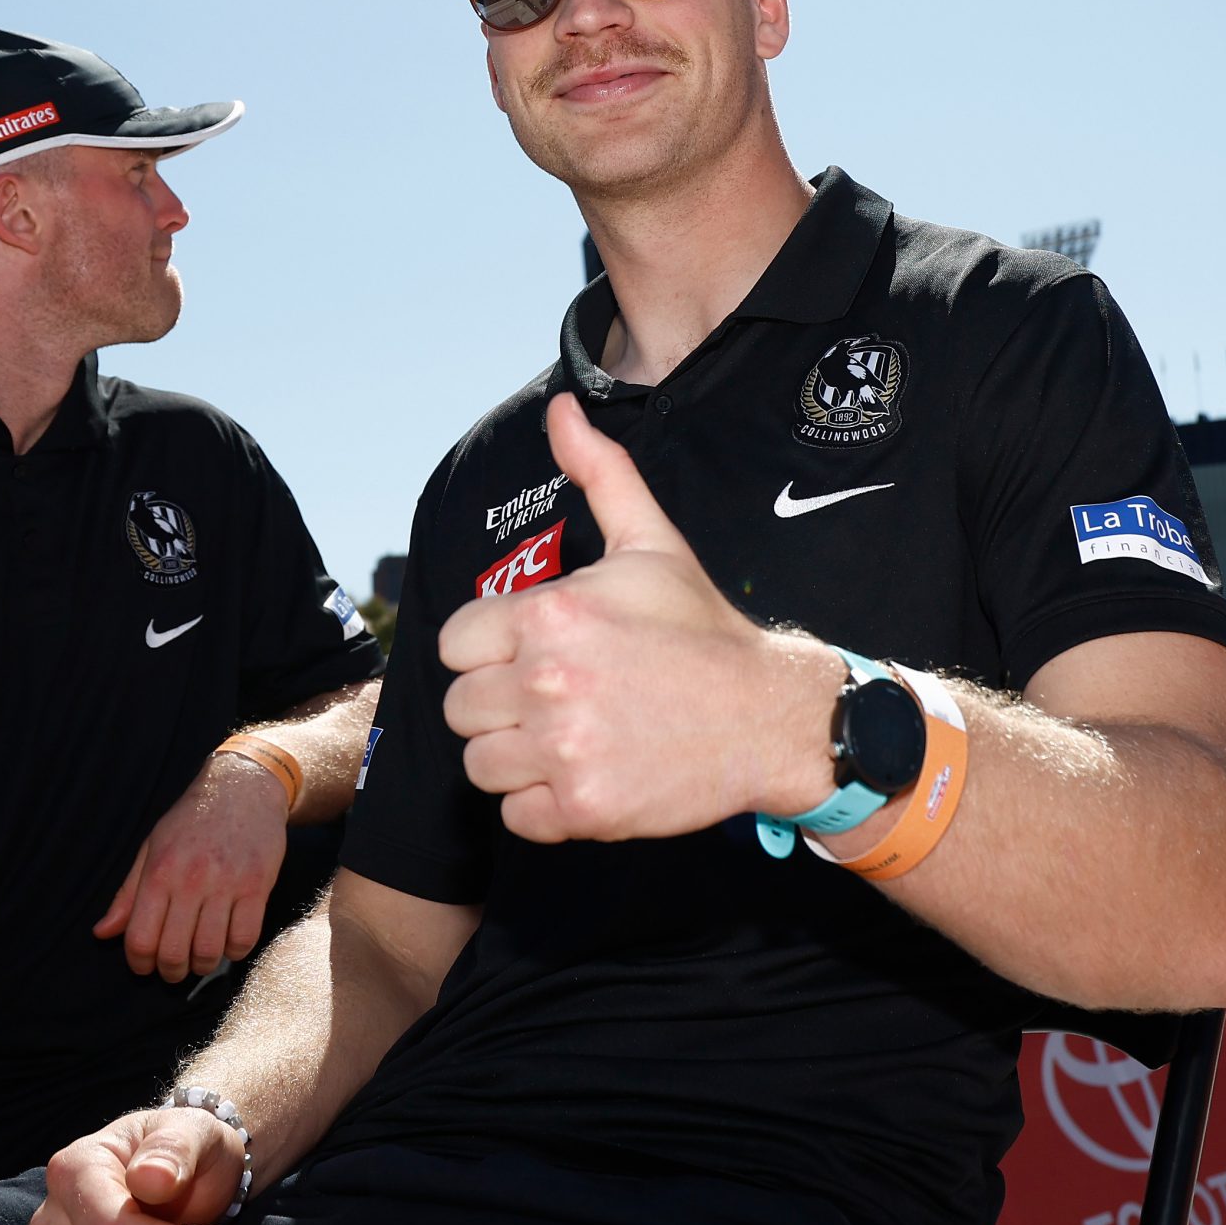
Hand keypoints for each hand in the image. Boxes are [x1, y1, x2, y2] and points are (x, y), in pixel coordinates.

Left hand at [95, 759, 286, 981]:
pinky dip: (234, 952)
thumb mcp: (152, 848)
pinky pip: (244, 938)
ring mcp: (227, 884)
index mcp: (160, 871)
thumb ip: (128, 894)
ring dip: (202, 966)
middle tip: (173, 969)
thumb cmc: (192, 820)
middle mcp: (191, 880)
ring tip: (200, 959)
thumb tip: (102, 933)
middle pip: (173, 952)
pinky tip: (228, 943)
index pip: (140, 938)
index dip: (139, 963)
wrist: (243, 788)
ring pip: (209, 951)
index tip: (144, 966)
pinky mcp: (257, 886)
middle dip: (170, 972)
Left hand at [438, 394, 835, 843]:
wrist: (771, 716)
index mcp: (551, 614)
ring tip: (571, 736)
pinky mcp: (584, 808)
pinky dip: (543, 806)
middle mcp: (549, 682)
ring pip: (480, 764)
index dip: (489, 650)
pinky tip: (587, 774)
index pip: (454, 644)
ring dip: (516, 757)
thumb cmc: (702, 629)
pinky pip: (515, 815)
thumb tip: (562, 409)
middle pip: (460, 707)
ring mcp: (565, 750)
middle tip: (559, 698)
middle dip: (500, 704)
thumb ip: (598, 473)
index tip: (537, 653)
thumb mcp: (650, 542)